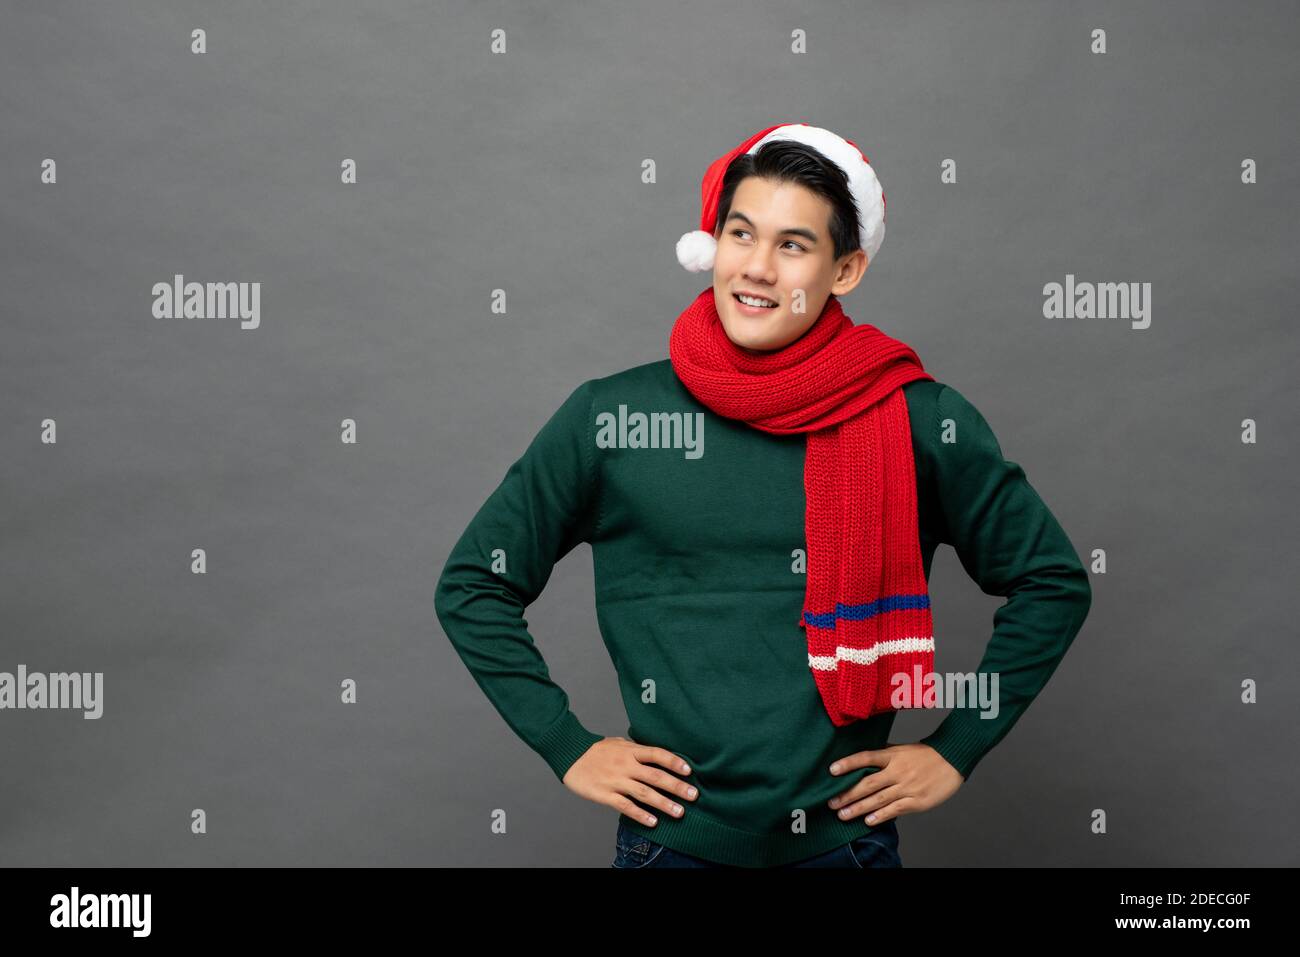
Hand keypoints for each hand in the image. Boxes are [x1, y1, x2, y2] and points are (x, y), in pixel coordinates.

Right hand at [562, 736, 697, 826]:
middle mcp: (625, 765)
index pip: (657, 754)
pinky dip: (640, 815)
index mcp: (630, 750)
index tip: (689, 770)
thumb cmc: (595, 749)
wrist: (569, 755)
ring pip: (644, 793)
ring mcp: (616, 781)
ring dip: (663, 803)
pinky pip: (626, 806)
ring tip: (679, 812)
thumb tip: (656, 754)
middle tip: (693, 795)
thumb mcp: (618, 743)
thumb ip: (637, 749)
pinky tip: (653, 822)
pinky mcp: (605, 795)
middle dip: (676, 786)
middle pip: (655, 776)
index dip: (674, 762)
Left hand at [827, 743, 962, 824]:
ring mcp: (907, 786)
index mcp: (892, 755)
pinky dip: (881, 816)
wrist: (952, 759)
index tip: (831, 770)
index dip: (848, 763)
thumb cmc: (925, 755)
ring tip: (843, 814)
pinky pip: (895, 809)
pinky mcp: (917, 800)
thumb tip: (862, 760)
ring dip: (858, 808)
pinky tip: (868, 821)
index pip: (865, 757)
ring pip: (878, 799)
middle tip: (831, 802)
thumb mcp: (902, 749)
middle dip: (847, 794)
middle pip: (867, 783)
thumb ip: (883, 755)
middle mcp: (897, 770)